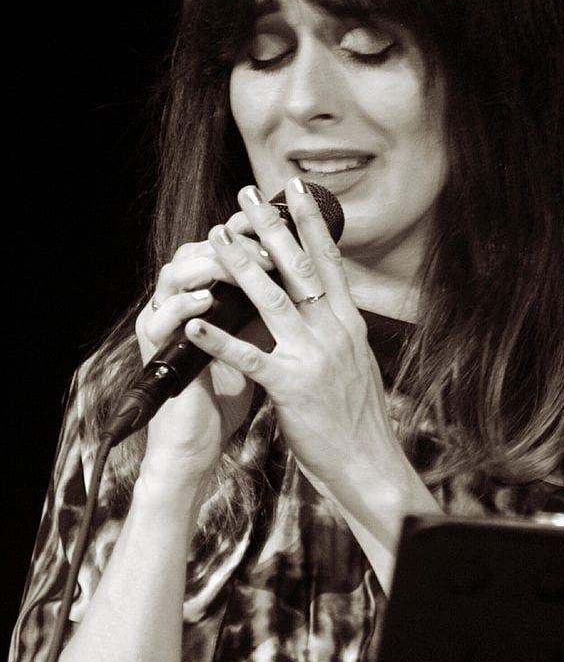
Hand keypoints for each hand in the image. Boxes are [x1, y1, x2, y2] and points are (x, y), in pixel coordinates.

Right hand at [134, 224, 275, 490]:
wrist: (196, 442)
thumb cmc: (226, 392)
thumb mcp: (257, 345)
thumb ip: (271, 312)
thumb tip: (309, 281)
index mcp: (205, 298)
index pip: (222, 247)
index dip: (249, 231)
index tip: (281, 219)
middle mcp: (180, 302)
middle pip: (197, 250)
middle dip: (233, 238)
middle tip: (263, 232)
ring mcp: (164, 324)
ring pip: (175, 275)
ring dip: (209, 265)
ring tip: (240, 261)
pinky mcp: (154, 350)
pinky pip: (162, 321)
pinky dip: (184, 308)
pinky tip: (206, 300)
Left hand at [183, 179, 406, 493]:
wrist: (370, 466)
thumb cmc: (359, 418)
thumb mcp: (356, 363)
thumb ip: (338, 330)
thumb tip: (325, 301)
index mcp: (349, 324)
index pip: (328, 261)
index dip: (310, 222)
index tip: (295, 190)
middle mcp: (334, 332)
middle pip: (298, 267)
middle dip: (270, 227)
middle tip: (246, 196)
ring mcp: (313, 358)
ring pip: (272, 299)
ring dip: (241, 265)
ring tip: (217, 237)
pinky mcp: (290, 388)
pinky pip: (249, 357)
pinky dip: (219, 339)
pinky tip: (194, 324)